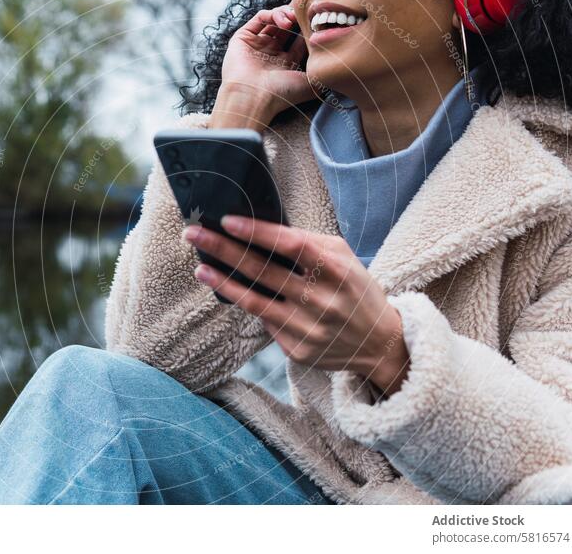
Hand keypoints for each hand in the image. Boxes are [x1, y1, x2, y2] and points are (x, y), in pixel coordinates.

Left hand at [181, 216, 410, 397]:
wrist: (378, 343)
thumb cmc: (355, 290)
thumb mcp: (344, 258)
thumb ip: (308, 243)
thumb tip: (261, 229)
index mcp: (337, 271)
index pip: (292, 246)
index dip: (257, 233)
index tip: (227, 221)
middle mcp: (322, 301)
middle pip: (265, 272)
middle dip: (225, 250)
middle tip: (193, 234)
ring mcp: (309, 329)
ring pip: (256, 303)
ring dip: (223, 282)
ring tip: (199, 268)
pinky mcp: (298, 350)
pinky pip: (265, 322)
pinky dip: (245, 304)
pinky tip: (228, 290)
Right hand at [212, 5, 315, 127]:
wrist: (254, 97)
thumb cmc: (281, 94)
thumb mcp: (310, 85)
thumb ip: (322, 72)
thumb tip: (337, 60)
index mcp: (285, 65)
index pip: (300, 40)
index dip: (309, 30)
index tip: (318, 24)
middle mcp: (271, 54)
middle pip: (287, 28)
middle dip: (297, 19)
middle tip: (306, 15)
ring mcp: (256, 46)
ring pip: (273, 20)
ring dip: (286, 14)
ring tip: (293, 18)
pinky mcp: (243, 38)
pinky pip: (259, 18)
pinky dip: (273, 14)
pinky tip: (283, 20)